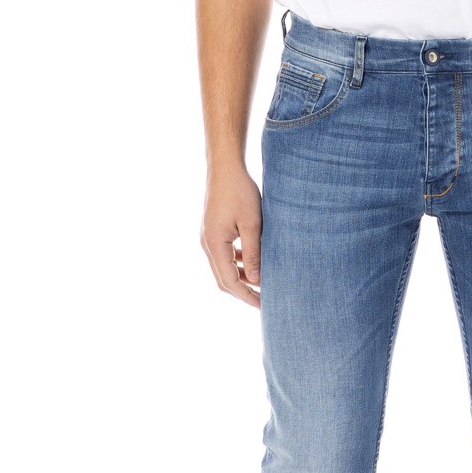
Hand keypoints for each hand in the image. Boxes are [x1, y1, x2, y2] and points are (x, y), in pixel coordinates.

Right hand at [202, 162, 263, 308]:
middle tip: (264, 300)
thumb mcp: (252, 223)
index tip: (264, 305)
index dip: (246, 296)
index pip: (229, 281)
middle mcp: (207, 244)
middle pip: (223, 279)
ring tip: (262, 283)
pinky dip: (237, 263)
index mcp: (215, 244)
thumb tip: (257, 280)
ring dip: (241, 277)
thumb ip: (254, 252)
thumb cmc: (240, 191)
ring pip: (223, 268)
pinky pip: (224, 255)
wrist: (225, 168)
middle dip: (243, 291)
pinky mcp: (213, 231)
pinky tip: (253, 261)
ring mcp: (208, 237)